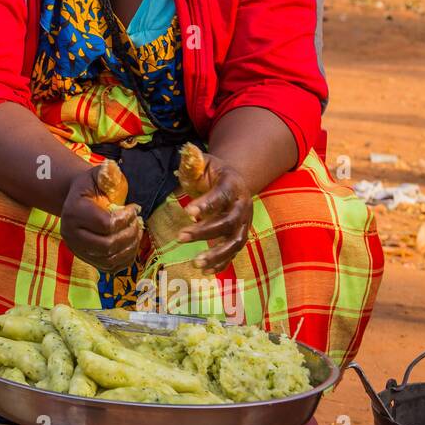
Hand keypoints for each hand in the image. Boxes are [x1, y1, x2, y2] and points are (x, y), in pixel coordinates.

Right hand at [60, 165, 142, 271]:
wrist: (76, 201)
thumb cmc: (91, 186)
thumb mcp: (97, 175)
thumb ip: (106, 173)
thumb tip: (113, 167)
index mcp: (74, 212)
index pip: (106, 224)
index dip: (126, 218)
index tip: (134, 208)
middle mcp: (71, 234)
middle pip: (108, 245)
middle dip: (130, 234)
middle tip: (138, 222)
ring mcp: (77, 249)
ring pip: (110, 259)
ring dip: (130, 247)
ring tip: (136, 232)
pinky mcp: (86, 259)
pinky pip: (110, 267)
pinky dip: (126, 258)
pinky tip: (131, 243)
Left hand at [177, 152, 252, 271]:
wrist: (235, 181)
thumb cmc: (213, 172)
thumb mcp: (204, 161)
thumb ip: (193, 160)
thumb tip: (186, 152)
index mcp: (233, 185)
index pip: (221, 195)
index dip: (207, 203)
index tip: (188, 211)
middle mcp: (242, 206)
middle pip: (228, 222)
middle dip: (205, 232)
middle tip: (180, 237)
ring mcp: (244, 223)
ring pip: (235, 242)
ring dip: (217, 254)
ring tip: (196, 263)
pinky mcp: (240, 235)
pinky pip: (234, 253)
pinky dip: (222, 263)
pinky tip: (205, 271)